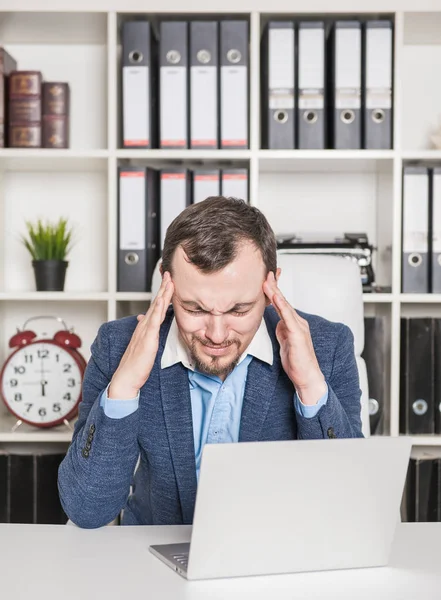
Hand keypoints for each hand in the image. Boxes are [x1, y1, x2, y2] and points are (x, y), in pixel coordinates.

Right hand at [108, 272, 173, 398]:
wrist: (126, 378)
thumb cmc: (136, 364)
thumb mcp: (144, 345)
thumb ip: (146, 331)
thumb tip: (144, 319)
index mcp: (145, 327)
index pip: (156, 307)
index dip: (162, 294)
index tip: (169, 281)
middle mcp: (144, 326)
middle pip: (156, 303)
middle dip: (163, 288)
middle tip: (170, 273)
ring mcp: (144, 332)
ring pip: (155, 309)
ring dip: (162, 294)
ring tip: (169, 281)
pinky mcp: (146, 340)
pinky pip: (153, 322)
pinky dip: (158, 310)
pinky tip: (162, 300)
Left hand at [263, 272, 325, 405]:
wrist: (307, 377)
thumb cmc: (297, 362)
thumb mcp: (284, 342)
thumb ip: (281, 331)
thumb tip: (276, 322)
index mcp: (293, 324)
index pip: (281, 304)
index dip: (273, 290)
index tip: (266, 278)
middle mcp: (297, 322)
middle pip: (283, 301)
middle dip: (274, 286)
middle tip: (266, 272)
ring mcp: (299, 327)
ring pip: (285, 306)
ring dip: (275, 292)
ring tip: (267, 281)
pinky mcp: (298, 335)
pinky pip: (288, 317)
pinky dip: (281, 306)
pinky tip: (276, 298)